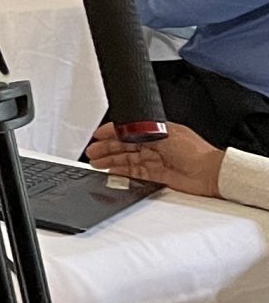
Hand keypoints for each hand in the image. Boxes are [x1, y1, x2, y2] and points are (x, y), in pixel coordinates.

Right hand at [85, 121, 226, 197]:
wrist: (211, 173)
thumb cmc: (195, 151)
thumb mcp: (165, 134)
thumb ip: (142, 130)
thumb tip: (124, 128)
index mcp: (158, 131)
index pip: (129, 130)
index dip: (112, 132)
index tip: (98, 135)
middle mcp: (156, 145)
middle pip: (125, 145)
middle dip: (107, 147)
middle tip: (92, 152)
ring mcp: (156, 160)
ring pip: (128, 158)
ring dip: (111, 159)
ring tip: (96, 162)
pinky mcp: (158, 175)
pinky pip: (135, 172)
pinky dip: (122, 171)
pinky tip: (112, 171)